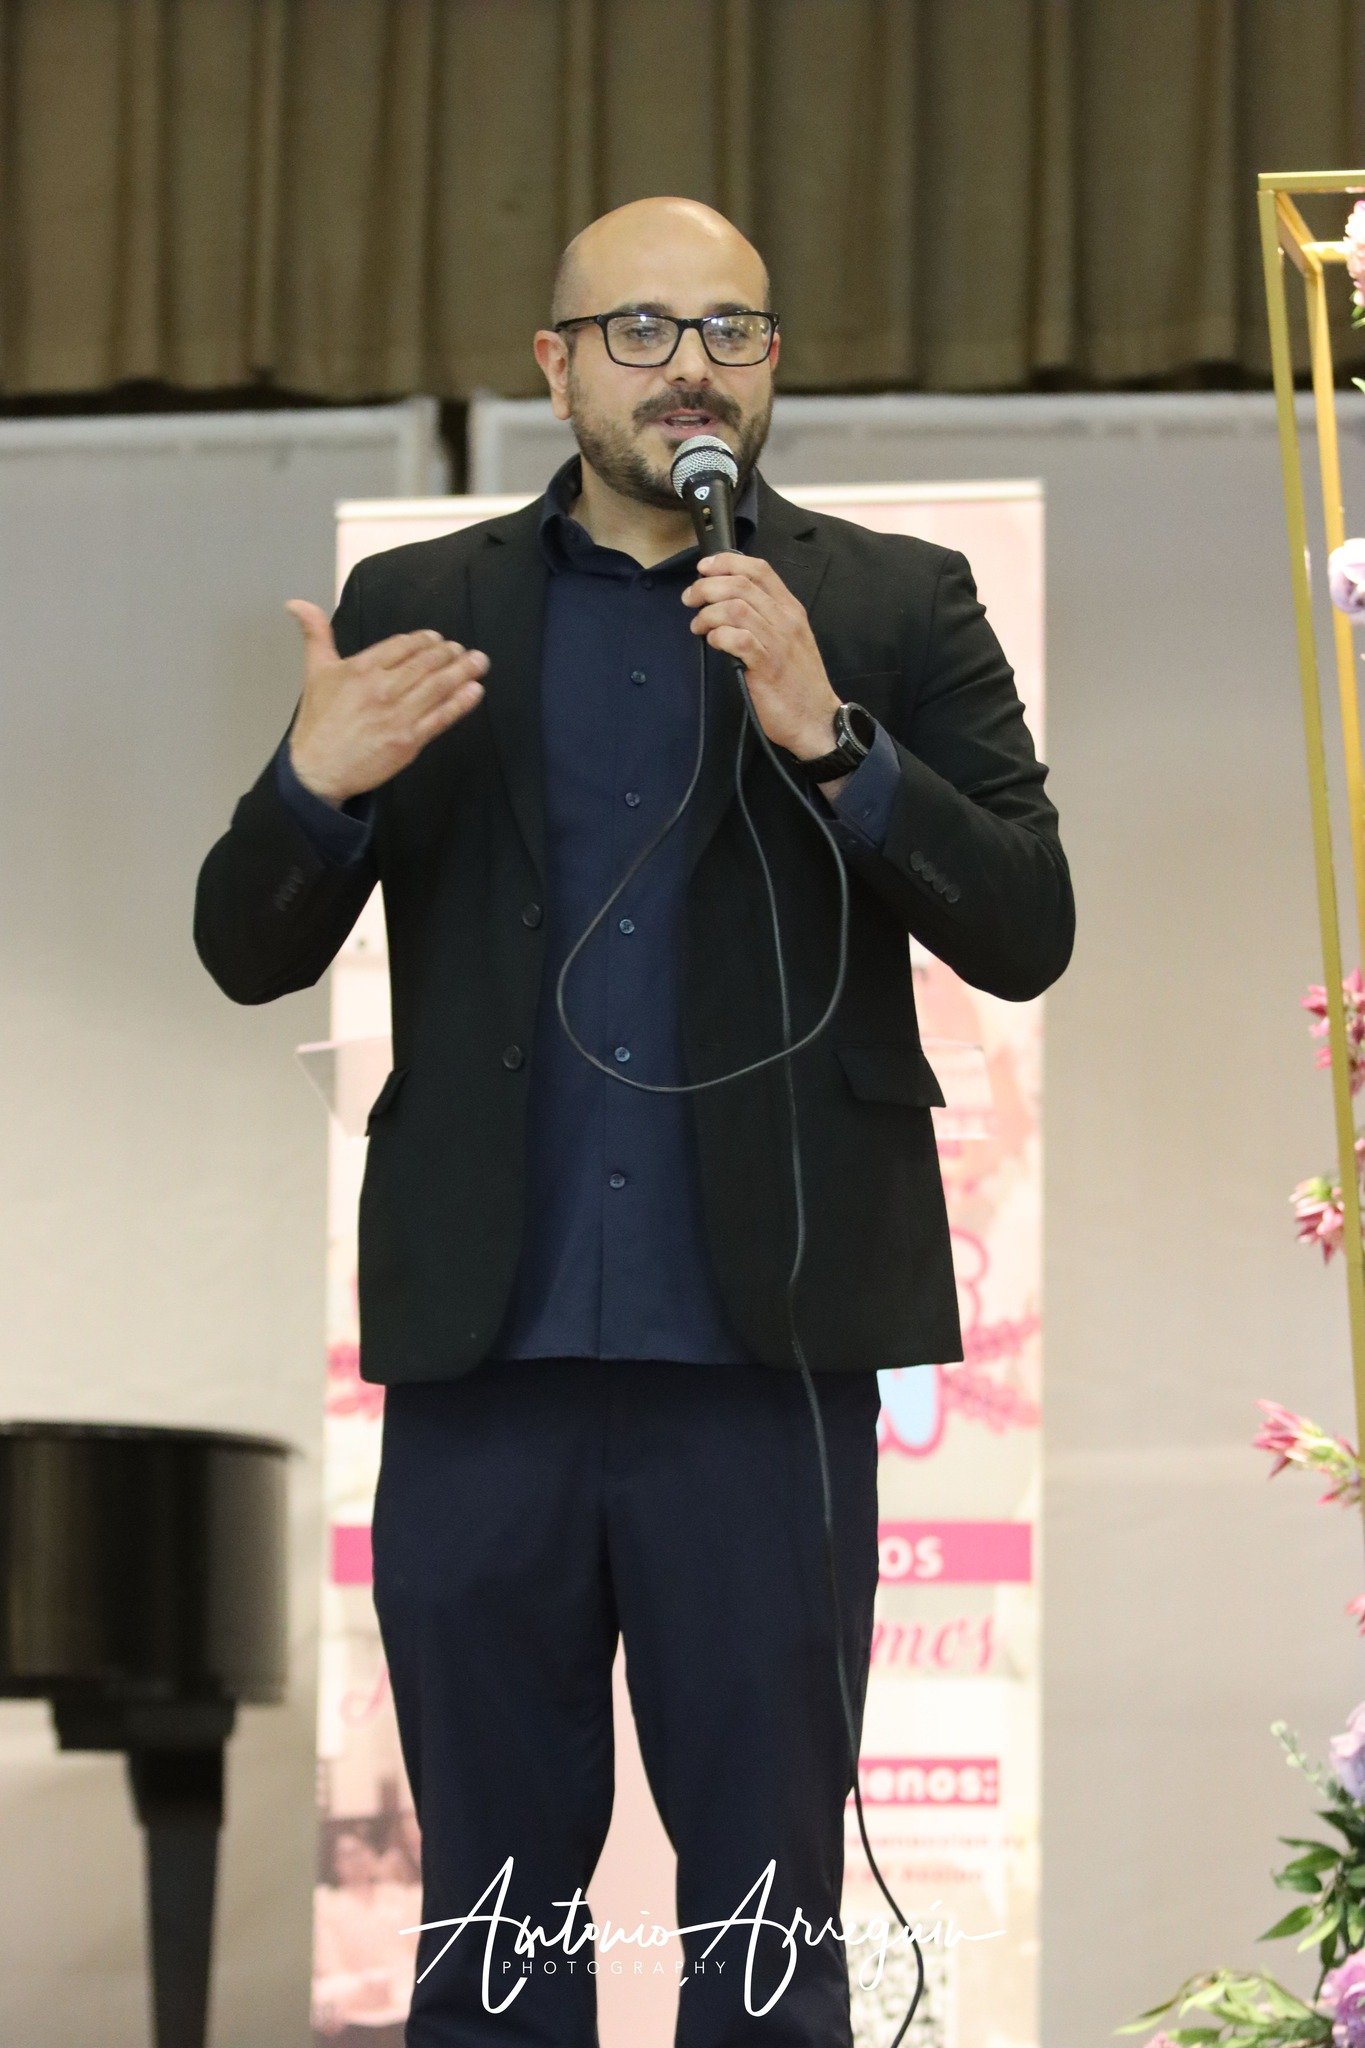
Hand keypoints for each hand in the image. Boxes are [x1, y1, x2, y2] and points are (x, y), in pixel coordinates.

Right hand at [283, 600, 489, 805]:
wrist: (318, 770)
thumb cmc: (317, 722)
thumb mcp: (315, 672)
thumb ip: (315, 634)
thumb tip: (296, 602)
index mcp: (362, 668)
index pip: (403, 645)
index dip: (425, 640)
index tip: (437, 639)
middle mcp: (384, 687)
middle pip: (426, 663)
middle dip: (450, 653)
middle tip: (463, 650)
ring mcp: (399, 714)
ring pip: (438, 686)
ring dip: (463, 671)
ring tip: (479, 662)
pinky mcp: (409, 740)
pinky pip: (441, 716)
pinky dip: (461, 702)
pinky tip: (475, 690)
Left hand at [681, 553, 841, 759]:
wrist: (816, 720)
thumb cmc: (798, 682)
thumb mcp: (788, 640)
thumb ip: (765, 617)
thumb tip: (727, 602)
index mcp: (791, 609)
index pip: (759, 569)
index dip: (727, 562)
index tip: (704, 568)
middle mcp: (786, 620)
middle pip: (741, 584)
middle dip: (707, 586)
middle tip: (690, 599)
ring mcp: (778, 643)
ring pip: (736, 608)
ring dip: (708, 613)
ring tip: (699, 626)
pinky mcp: (767, 667)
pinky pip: (738, 639)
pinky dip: (718, 636)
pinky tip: (714, 642)